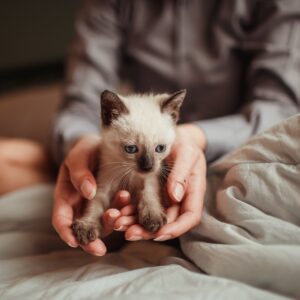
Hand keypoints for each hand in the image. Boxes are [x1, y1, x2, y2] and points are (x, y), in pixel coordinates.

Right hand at [52, 135, 129, 255]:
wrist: (102, 145)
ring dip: (110, 224)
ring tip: (119, 217)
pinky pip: (117, 212)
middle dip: (89, 241)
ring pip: (102, 224)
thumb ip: (80, 173)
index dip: (66, 233)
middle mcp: (81, 206)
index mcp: (66, 196)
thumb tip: (89, 192)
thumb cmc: (85, 151)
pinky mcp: (113, 202)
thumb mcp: (79, 157)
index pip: (61, 220)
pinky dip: (123, 212)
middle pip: (82, 230)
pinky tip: (130, 204)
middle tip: (100, 249)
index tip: (75, 242)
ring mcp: (97, 206)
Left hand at [116, 124, 206, 240]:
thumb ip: (181, 173)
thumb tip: (175, 196)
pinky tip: (118, 211)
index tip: (158, 233)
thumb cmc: (184, 143)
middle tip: (128, 232)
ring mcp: (166, 197)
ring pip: (153, 218)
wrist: (175, 137)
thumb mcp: (186, 153)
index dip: (176, 228)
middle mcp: (180, 199)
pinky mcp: (153, 193)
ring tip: (118, 223)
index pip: (189, 217)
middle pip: (167, 222)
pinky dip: (131, 211)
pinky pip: (143, 206)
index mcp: (193, 191)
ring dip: (136, 223)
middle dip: (148, 231)